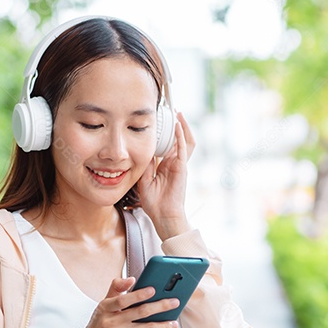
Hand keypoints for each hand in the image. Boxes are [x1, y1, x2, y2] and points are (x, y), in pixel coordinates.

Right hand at [66, 277, 180, 327]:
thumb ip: (116, 290)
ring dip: (162, 325)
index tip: (153, 289)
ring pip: (145, 327)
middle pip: (140, 311)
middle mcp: (111, 320)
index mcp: (105, 307)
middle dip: (160, 306)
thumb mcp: (102, 307)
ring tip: (173, 323)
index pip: (123, 299)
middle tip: (174, 302)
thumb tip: (130, 279)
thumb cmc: (98, 327)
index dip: (138, 294)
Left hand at [138, 113, 194, 239]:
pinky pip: (182, 148)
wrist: (164, 215)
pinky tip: (178, 125)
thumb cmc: (154, 202)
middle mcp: (174, 163)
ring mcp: (179, 164)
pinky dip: (181, 135)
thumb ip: (146, 164)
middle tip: (170, 111)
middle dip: (176, 126)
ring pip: (185, 141)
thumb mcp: (144, 179)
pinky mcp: (182, 167)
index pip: (167, 145)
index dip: (164, 133)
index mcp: (165, 166)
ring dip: (182, 127)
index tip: (158, 121)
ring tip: (178, 113)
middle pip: (178, 140)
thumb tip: (142, 149)